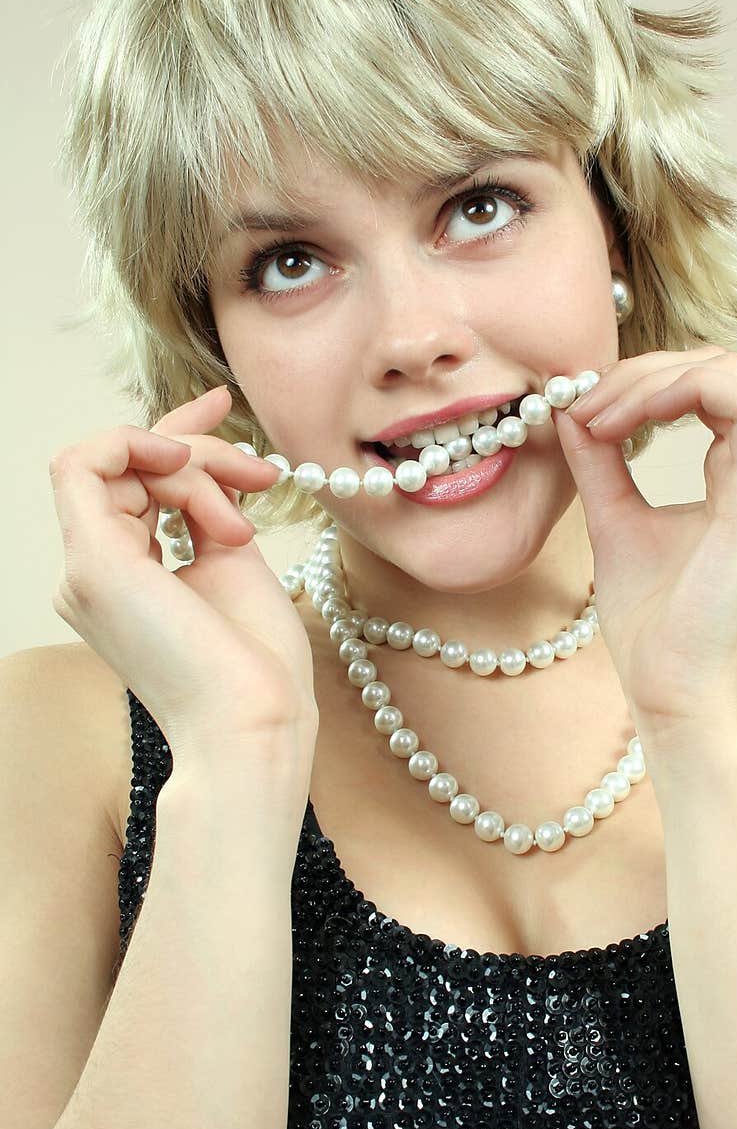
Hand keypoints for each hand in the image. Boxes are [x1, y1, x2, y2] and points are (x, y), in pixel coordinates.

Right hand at [49, 385, 317, 754]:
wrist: (257, 722)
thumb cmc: (256, 665)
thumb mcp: (233, 562)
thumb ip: (207, 508)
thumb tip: (206, 456)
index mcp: (123, 580)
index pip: (130, 484)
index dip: (172, 435)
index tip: (223, 405)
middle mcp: (91, 575)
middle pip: (130, 469)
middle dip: (200, 452)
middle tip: (259, 475)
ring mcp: (85, 571)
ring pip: (119, 465)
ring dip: (192, 468)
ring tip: (241, 521)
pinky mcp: (93, 564)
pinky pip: (87, 465)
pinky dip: (139, 448)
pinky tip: (188, 469)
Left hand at [552, 347, 736, 733]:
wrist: (676, 694)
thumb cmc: (656, 628)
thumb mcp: (616, 522)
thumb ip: (600, 464)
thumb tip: (570, 410)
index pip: (702, 387)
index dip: (638, 382)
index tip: (578, 410)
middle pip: (714, 367)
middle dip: (638, 373)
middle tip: (581, 406)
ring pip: (728, 372)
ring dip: (651, 379)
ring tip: (596, 417)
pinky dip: (675, 392)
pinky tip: (623, 424)